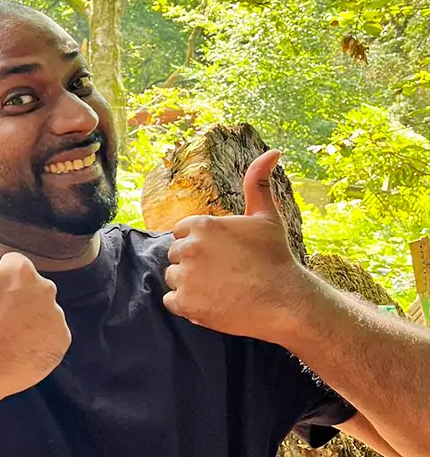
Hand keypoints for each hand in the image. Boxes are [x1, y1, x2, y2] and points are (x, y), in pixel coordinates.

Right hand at [0, 203, 70, 408]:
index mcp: (21, 269)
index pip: (14, 269)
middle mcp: (45, 288)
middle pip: (31, 289)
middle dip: (15, 301)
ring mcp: (56, 316)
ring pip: (42, 311)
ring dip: (28, 320)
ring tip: (5, 336)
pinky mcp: (62, 340)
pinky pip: (52, 334)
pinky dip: (39, 340)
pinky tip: (18, 348)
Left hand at [162, 150, 309, 340]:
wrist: (285, 300)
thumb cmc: (275, 257)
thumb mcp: (267, 216)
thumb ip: (258, 182)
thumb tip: (272, 152)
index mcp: (201, 225)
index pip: (181, 232)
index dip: (200, 243)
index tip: (220, 254)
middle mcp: (188, 248)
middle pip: (175, 254)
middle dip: (193, 262)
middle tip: (221, 272)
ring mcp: (185, 276)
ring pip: (173, 277)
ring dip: (189, 284)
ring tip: (218, 287)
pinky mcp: (184, 303)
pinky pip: (171, 301)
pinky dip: (186, 304)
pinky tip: (210, 302)